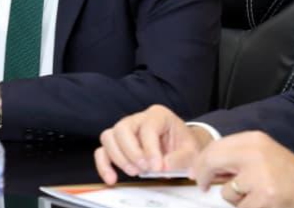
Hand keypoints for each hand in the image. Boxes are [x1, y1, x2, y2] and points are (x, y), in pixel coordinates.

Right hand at [94, 105, 212, 184]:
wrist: (182, 147)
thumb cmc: (184, 145)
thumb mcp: (192, 150)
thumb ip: (180, 158)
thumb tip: (164, 166)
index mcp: (158, 115)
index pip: (148, 127)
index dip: (150, 148)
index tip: (157, 167)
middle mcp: (138, 119)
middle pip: (122, 128)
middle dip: (131, 152)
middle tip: (144, 168)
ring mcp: (125, 130)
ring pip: (109, 137)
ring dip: (118, 158)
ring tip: (134, 171)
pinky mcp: (118, 144)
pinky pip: (102, 150)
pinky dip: (104, 164)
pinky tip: (112, 178)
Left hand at [191, 131, 293, 207]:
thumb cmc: (287, 173)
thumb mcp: (260, 153)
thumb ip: (234, 156)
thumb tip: (202, 168)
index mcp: (253, 139)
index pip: (215, 147)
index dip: (200, 162)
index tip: (195, 172)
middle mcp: (255, 154)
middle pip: (213, 163)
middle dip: (203, 176)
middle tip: (202, 185)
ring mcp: (260, 177)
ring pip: (227, 192)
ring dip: (235, 199)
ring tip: (255, 195)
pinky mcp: (265, 198)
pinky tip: (263, 204)